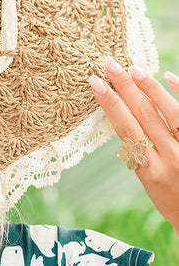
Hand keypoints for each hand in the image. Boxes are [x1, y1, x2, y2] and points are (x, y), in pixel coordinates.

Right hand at [89, 57, 178, 234]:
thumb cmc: (172, 201)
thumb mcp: (148, 183)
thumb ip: (139, 156)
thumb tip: (125, 127)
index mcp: (149, 170)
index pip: (125, 130)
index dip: (110, 105)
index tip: (95, 83)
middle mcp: (168, 158)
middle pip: (144, 117)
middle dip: (124, 88)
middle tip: (109, 64)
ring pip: (169, 113)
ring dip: (149, 89)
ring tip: (133, 69)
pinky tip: (169, 76)